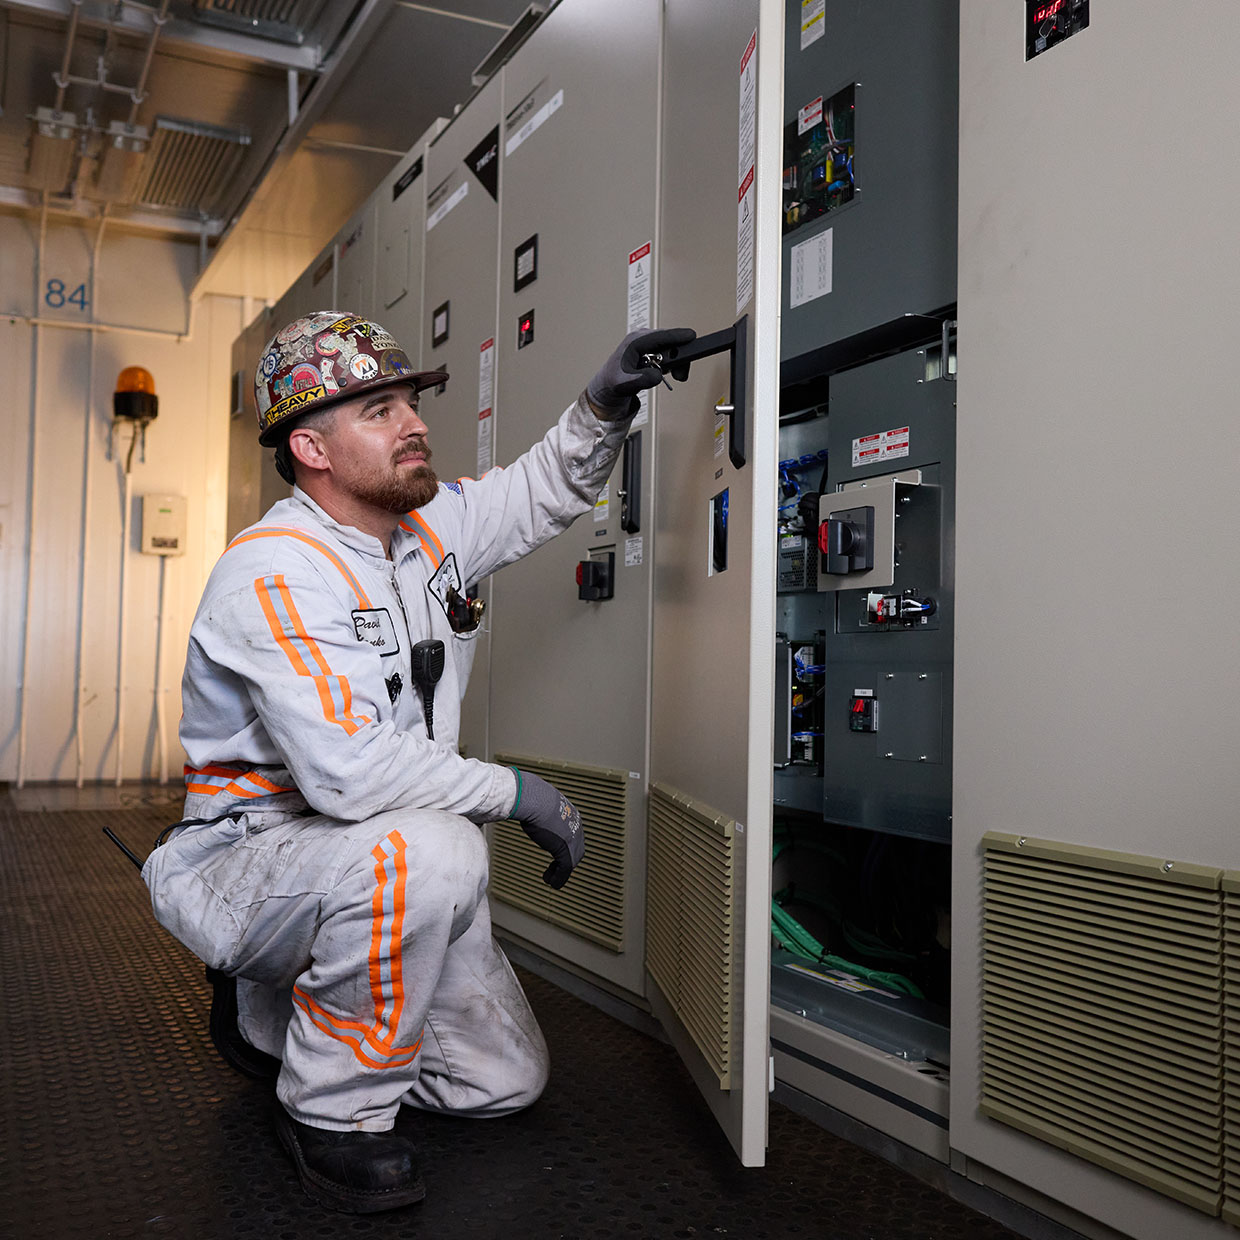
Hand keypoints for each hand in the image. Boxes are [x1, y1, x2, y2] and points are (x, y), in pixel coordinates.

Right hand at [509, 769, 583, 888]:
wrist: (532, 799)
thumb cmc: (530, 797)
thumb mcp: (538, 801)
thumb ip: (536, 806)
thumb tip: (521, 801)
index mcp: (571, 813)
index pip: (573, 833)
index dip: (564, 845)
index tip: (553, 851)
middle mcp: (575, 826)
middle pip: (576, 849)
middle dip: (566, 860)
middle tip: (554, 868)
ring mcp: (573, 839)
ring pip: (571, 861)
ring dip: (561, 872)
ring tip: (550, 878)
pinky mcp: (566, 850)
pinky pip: (565, 869)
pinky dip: (558, 878)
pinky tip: (550, 881)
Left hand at [585, 326, 696, 418]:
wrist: (607, 386)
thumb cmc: (613, 382)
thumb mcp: (626, 384)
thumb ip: (642, 379)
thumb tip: (658, 375)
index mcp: (634, 341)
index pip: (660, 336)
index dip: (677, 336)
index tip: (691, 336)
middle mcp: (641, 338)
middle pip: (669, 341)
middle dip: (679, 356)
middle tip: (680, 375)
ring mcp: (646, 342)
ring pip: (670, 347)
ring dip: (676, 362)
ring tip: (675, 376)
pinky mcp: (650, 349)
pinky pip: (667, 352)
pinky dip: (671, 363)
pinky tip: (665, 372)